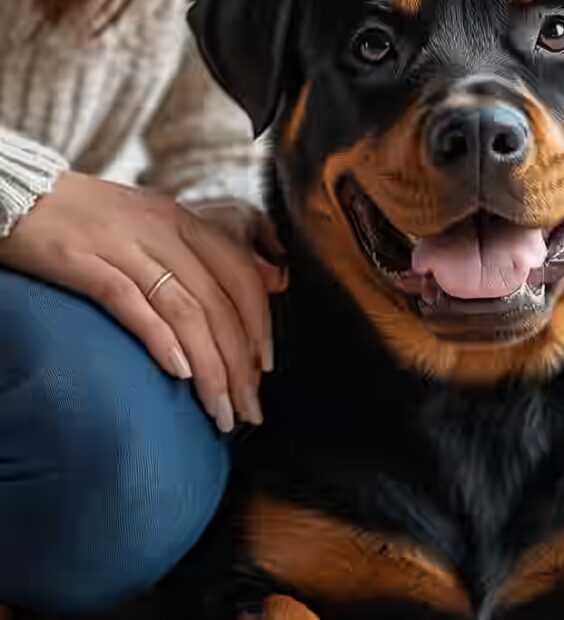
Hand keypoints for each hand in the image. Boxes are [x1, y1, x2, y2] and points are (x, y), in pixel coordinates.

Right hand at [0, 172, 286, 431]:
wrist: (13, 190)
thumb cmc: (91, 217)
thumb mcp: (160, 223)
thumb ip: (214, 254)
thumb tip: (277, 279)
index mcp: (184, 222)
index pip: (241, 277)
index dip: (260, 326)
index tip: (266, 370)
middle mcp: (161, 230)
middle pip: (218, 304)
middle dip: (239, 364)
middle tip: (249, 408)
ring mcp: (122, 245)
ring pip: (184, 312)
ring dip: (210, 367)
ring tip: (220, 409)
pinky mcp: (81, 261)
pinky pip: (131, 304)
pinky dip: (161, 340)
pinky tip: (181, 374)